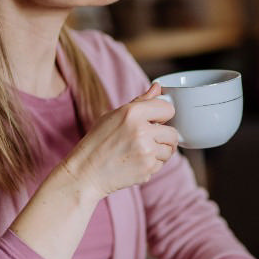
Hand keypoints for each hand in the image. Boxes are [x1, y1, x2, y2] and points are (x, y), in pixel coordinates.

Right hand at [62, 83, 177, 198]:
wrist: (86, 172)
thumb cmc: (98, 142)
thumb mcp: (114, 115)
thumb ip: (140, 102)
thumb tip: (158, 87)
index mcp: (132, 113)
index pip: (168, 109)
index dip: (163, 115)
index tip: (156, 120)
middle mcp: (142, 131)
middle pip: (173, 133)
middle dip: (164, 137)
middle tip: (148, 140)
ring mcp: (146, 151)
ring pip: (170, 150)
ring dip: (159, 151)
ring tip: (139, 151)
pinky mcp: (148, 168)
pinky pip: (161, 164)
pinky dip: (152, 164)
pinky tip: (135, 162)